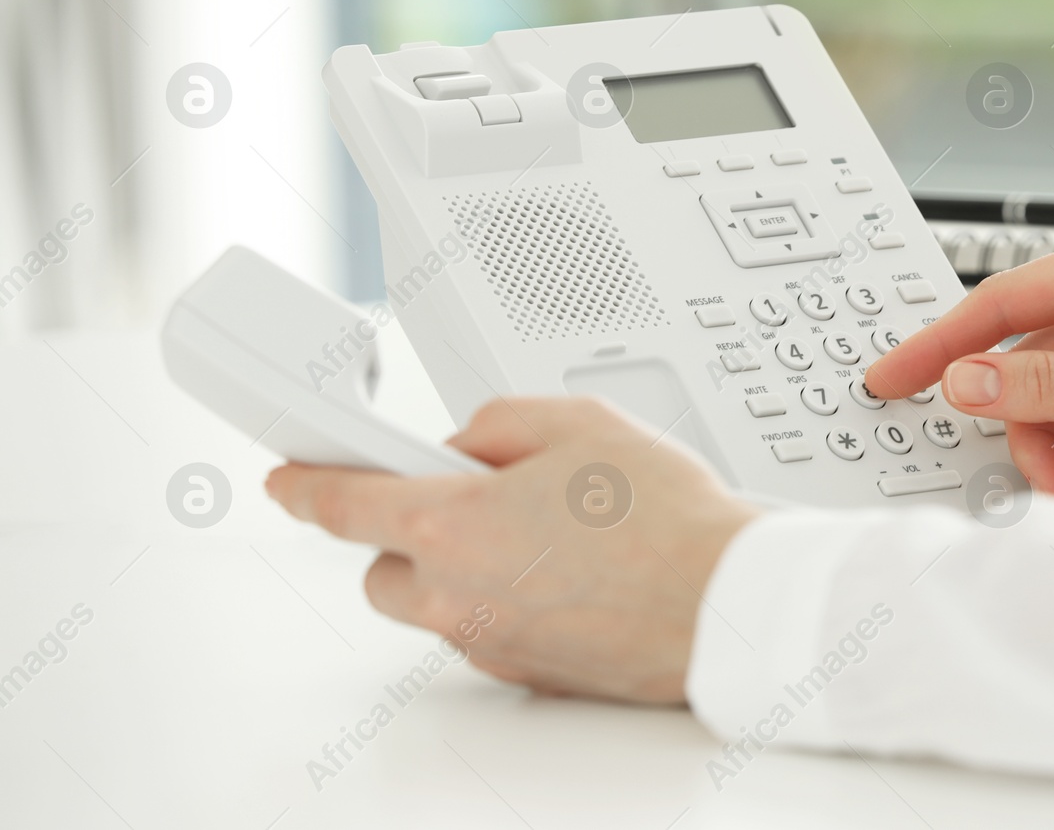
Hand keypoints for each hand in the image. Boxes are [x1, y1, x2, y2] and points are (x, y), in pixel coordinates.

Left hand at [265, 397, 757, 702]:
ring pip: (436, 605)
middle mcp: (458, 594)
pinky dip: (507, 603)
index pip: (345, 503)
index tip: (286, 480)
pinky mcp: (526, 673)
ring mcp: (490, 642)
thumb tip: (462, 446)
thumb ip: (496, 423)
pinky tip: (568, 574)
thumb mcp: (578, 422)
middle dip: (410, 533)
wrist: (725, 601)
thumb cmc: (666, 518)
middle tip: (473, 499)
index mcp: (452, 523)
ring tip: (541, 536)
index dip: (306, 486)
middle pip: (382, 568)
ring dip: (460, 570)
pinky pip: (487, 631)